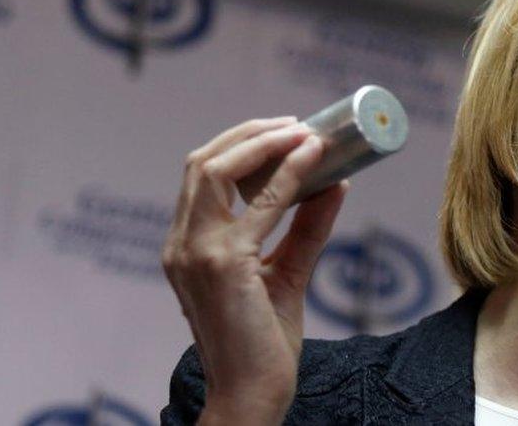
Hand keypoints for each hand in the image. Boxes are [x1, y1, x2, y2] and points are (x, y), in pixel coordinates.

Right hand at [162, 117, 348, 424]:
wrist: (252, 394)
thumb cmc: (264, 342)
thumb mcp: (287, 274)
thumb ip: (306, 229)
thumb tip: (335, 184)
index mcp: (186, 246)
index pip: (203, 176)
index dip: (242, 144)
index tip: (285, 131)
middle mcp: (181, 244)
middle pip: (203, 161)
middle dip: (251, 132)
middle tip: (297, 123)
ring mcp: (196, 252)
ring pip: (218, 170)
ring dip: (264, 142)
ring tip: (304, 132)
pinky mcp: (222, 264)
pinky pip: (260, 204)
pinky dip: (288, 174)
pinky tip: (314, 161)